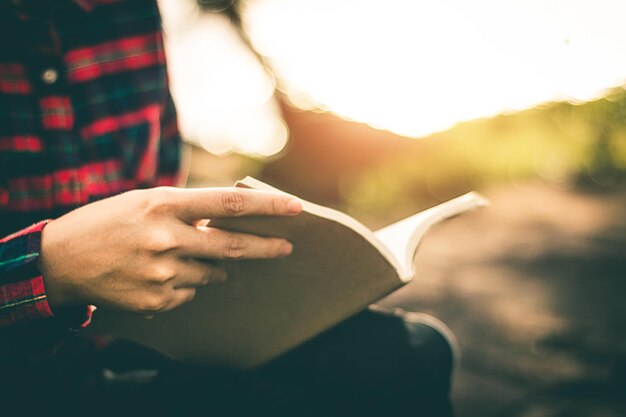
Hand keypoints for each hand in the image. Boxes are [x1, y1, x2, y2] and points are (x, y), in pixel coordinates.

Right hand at [37, 187, 301, 314]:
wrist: (61, 260)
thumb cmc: (106, 222)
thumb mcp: (144, 202)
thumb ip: (186, 211)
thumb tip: (227, 223)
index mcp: (163, 205)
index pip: (228, 204)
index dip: (267, 205)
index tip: (295, 206)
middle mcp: (166, 239)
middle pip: (232, 247)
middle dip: (264, 247)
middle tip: (285, 247)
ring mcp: (161, 273)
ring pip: (210, 274)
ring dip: (208, 266)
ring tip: (177, 256)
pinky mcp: (156, 300)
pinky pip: (189, 294)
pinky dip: (183, 284)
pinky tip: (156, 274)